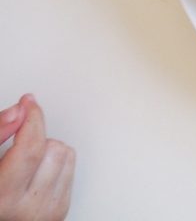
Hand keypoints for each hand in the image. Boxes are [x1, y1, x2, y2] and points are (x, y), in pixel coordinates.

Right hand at [0, 95, 74, 220]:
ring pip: (66, 155)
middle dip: (36, 137)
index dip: (32, 119)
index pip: (30, 148)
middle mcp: (26, 207)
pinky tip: (36, 174)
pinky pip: (71, 170)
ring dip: (48, 151)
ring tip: (25, 164)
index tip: (28, 102)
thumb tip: (22, 110)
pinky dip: (56, 165)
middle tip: (16, 146)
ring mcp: (46, 211)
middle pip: (52, 148)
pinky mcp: (60, 210)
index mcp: (2, 197)